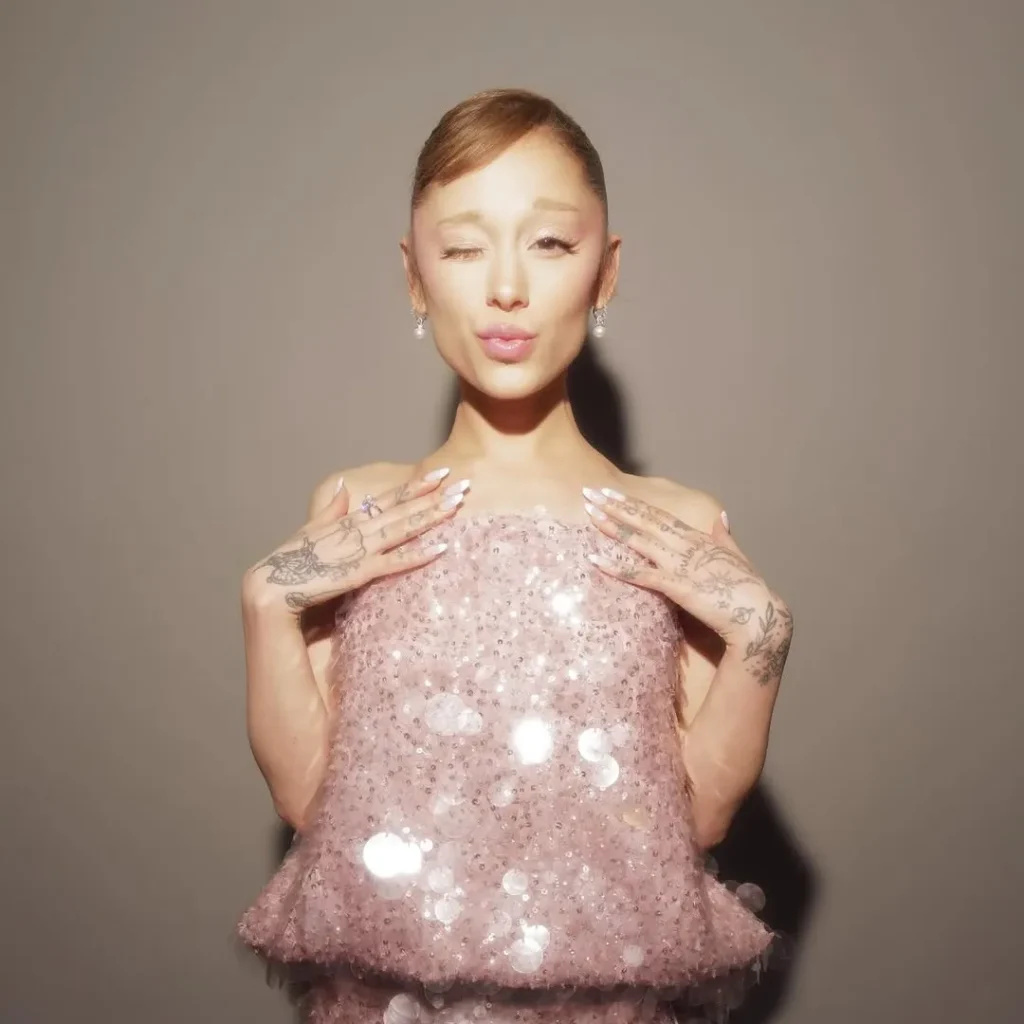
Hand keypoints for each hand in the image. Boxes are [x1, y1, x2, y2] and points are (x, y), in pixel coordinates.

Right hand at [242, 470, 467, 616]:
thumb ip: (330, 510)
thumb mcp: (311, 530)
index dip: (416, 485)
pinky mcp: (359, 571)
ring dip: (431, 516)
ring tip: (457, 504)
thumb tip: (342, 488)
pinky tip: (441, 547)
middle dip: (435, 496)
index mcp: (349, 520)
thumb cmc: (290, 562)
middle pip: (404, 509)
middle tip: (466, 484)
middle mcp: (358, 530)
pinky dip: (418, 554)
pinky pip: (394, 561)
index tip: (441, 472)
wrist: (271, 587)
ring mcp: (360, 549)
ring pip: (403, 528)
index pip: (389, 498)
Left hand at [583, 488, 792, 683]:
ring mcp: (681, 564)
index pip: (659, 515)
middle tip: (589, 491)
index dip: (634, 503)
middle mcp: (687, 545)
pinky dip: (617, 567)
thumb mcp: (737, 557)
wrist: (760, 616)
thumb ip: (725, 536)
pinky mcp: (678, 586)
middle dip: (615, 505)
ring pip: (640, 540)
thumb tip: (722, 516)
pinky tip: (595, 560)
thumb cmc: (750, 591)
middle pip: (644, 520)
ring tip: (589, 512)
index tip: (611, 492)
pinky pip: (642, 575)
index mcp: (698, 538)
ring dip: (613, 526)